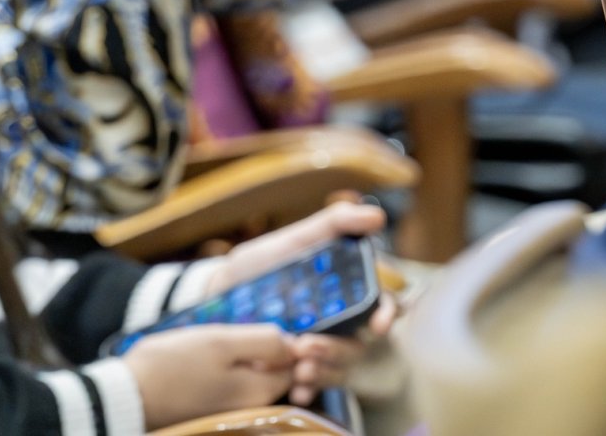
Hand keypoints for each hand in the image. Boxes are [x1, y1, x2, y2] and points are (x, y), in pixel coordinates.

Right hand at [121, 323, 294, 428]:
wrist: (129, 395)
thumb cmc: (173, 365)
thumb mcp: (220, 341)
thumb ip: (263, 340)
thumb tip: (292, 342)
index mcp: (261, 390)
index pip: (295, 362)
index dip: (285, 339)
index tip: (260, 327)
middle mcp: (254, 406)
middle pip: (276, 370)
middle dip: (265, 348)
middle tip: (236, 333)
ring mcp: (233, 409)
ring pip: (254, 374)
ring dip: (245, 355)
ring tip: (217, 342)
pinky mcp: (215, 407)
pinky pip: (235, 382)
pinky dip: (229, 368)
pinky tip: (205, 358)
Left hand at [206, 200, 398, 404]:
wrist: (219, 297)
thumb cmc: (262, 266)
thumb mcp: (294, 241)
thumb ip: (333, 225)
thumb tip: (377, 215)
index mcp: (345, 295)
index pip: (381, 305)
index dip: (386, 313)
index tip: (378, 324)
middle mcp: (339, 326)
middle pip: (357, 343)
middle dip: (340, 350)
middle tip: (309, 347)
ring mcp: (321, 350)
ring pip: (337, 367)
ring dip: (324, 370)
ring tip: (299, 368)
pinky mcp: (300, 371)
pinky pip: (313, 388)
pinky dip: (308, 389)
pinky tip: (297, 390)